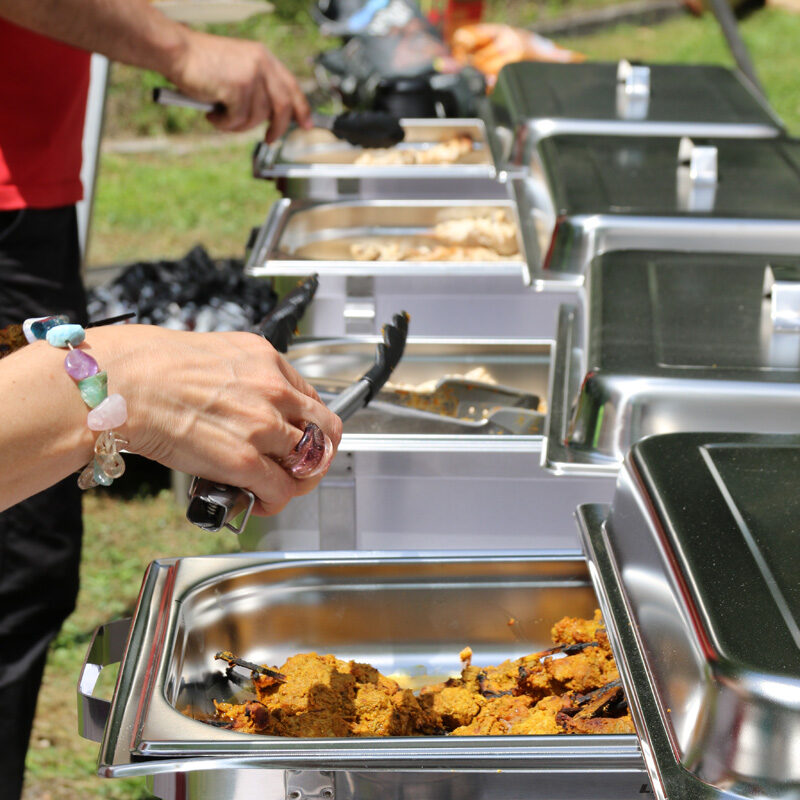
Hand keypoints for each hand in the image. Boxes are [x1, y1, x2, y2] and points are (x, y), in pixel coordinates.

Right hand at [89, 326, 341, 515]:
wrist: (125, 383)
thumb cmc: (153, 365)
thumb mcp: (217, 353)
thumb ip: (244, 376)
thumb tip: (245, 399)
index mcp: (268, 360)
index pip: (312, 399)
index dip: (310, 424)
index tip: (300, 437)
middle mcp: (274, 391)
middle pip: (324, 431)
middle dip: (317, 453)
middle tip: (301, 467)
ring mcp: (263, 427)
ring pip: (309, 464)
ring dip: (298, 480)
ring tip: (279, 486)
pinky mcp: (244, 461)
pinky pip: (281, 490)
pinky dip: (275, 502)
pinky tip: (261, 502)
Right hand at [167, 30, 311, 141]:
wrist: (177, 52)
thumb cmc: (201, 64)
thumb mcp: (238, 69)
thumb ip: (257, 87)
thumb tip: (271, 116)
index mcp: (264, 57)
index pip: (292, 86)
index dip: (302, 108)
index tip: (306, 125)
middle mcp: (262, 64)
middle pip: (283, 107)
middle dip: (277, 128)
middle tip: (269, 139)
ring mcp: (251, 76)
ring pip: (256, 118)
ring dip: (237, 125)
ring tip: (220, 115)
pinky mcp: (238, 88)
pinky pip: (238, 120)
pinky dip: (224, 123)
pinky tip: (212, 113)